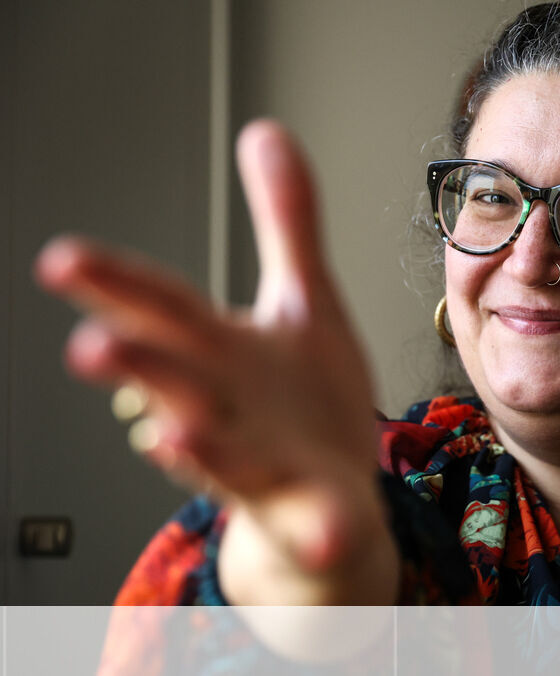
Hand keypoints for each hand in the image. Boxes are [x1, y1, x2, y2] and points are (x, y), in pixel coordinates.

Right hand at [35, 121, 397, 603]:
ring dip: (197, 446)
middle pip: (176, 382)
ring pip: (223, 455)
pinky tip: (332, 527)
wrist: (331, 502)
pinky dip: (320, 527)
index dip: (116, 285)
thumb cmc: (304, 405)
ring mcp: (265, 464)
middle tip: (89, 349)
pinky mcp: (311, 510)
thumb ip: (285, 222)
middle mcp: (230, 408)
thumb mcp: (302, 301)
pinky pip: (312, 521)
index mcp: (222, 353)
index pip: (163, 310)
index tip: (61, 259)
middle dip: (135, 365)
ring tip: (172, 435)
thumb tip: (267, 130)